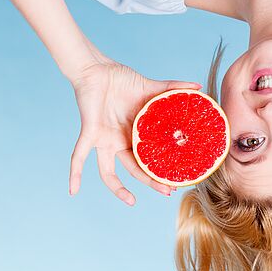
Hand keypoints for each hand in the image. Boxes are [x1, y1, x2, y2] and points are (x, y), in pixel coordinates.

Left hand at [68, 60, 201, 203]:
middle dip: (151, 182)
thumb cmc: (121, 78)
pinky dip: (75, 173)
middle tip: (167, 191)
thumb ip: (173, 88)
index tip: (177, 181)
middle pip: (135, 169)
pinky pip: (79, 156)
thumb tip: (198, 87)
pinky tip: (72, 190)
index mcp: (135, 135)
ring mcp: (104, 140)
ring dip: (117, 189)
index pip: (149, 158)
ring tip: (131, 202)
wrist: (97, 68)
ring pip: (108, 172)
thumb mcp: (151, 87)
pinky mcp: (90, 134)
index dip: (161, 170)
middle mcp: (120, 142)